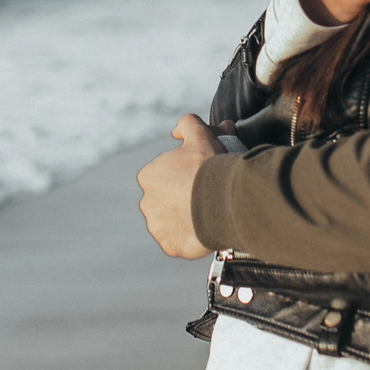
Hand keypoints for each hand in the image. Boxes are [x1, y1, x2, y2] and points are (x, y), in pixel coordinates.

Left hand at [137, 114, 220, 259]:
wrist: (223, 198)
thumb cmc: (210, 166)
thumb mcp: (201, 135)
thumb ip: (187, 124)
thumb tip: (178, 129)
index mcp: (148, 176)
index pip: (162, 177)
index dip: (182, 177)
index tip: (198, 178)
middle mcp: (146, 201)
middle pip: (165, 201)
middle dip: (181, 199)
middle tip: (205, 197)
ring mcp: (157, 226)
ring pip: (171, 223)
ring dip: (184, 220)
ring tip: (206, 215)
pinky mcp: (168, 244)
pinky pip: (178, 242)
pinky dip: (189, 238)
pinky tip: (204, 230)